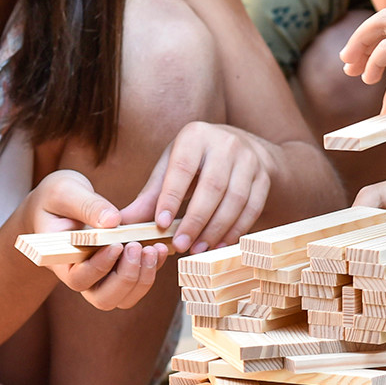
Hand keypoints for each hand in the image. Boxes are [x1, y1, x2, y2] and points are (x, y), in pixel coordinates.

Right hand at [25, 170, 168, 309]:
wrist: (61, 205)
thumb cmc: (56, 199)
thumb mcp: (64, 192)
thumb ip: (87, 206)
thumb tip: (113, 221)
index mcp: (62, 261)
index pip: (79, 279)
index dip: (100, 267)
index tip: (116, 245)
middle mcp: (83, 276)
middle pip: (105, 298)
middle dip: (126, 277)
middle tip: (136, 247)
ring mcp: (103, 277)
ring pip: (126, 297)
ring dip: (144, 277)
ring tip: (154, 248)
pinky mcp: (122, 269)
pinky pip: (141, 281)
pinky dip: (154, 268)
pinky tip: (161, 247)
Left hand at [120, 121, 273, 253]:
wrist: (243, 146)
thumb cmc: (198, 160)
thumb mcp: (172, 167)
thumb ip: (151, 195)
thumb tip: (121, 223)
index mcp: (195, 136)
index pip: (183, 168)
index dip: (171, 197)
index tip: (160, 224)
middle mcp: (226, 144)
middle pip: (212, 187)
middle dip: (196, 220)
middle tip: (181, 245)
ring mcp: (250, 160)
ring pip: (235, 200)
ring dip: (216, 229)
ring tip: (198, 249)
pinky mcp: (264, 177)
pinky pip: (252, 207)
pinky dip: (236, 229)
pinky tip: (220, 244)